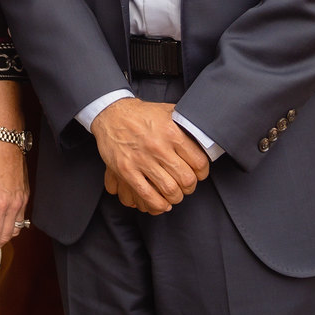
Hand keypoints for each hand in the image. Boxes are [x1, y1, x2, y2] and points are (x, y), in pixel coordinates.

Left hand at [0, 136, 29, 258]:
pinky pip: (20, 219)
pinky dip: (11, 228)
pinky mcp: (25, 196)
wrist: (6, 142)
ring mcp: (22, 202)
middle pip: (6, 237)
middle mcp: (14, 206)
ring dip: (3, 240)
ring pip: (15, 230)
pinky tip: (1, 226)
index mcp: (0, 204)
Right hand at [91, 99, 207, 214]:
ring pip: (169, 190)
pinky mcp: (126, 170)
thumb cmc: (141, 114)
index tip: (198, 175)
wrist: (111, 114)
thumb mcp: (167, 111)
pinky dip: (157, 204)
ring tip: (174, 194)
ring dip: (175, 197)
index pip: (199, 162)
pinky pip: (147, 195)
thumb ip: (185, 122)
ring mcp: (141, 160)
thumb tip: (203, 133)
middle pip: (186, 179)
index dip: (201, 173)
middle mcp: (158, 147)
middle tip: (186, 186)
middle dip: (189, 187)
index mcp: (171, 132)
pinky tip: (161, 203)